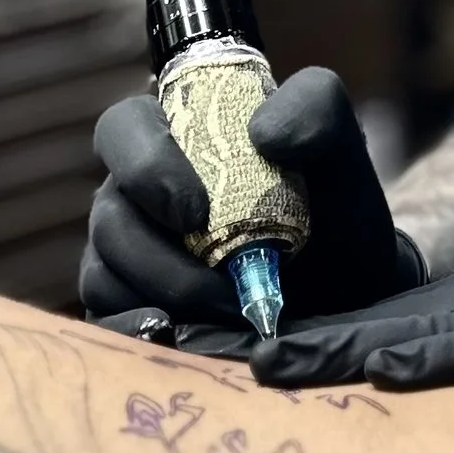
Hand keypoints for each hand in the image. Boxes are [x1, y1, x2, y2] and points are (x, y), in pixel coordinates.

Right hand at [78, 68, 425, 339]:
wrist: (351, 292)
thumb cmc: (335, 211)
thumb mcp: (341, 152)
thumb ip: (316, 111)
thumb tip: (264, 133)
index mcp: (174, 135)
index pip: (124, 128)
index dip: (144, 166)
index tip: (194, 211)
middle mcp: (137, 193)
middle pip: (108, 217)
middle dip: (158, 258)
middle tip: (223, 289)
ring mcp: (126, 253)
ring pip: (102, 274)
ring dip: (164, 299)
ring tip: (229, 316)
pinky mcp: (127, 307)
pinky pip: (106, 321)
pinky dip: (141, 332)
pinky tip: (186, 341)